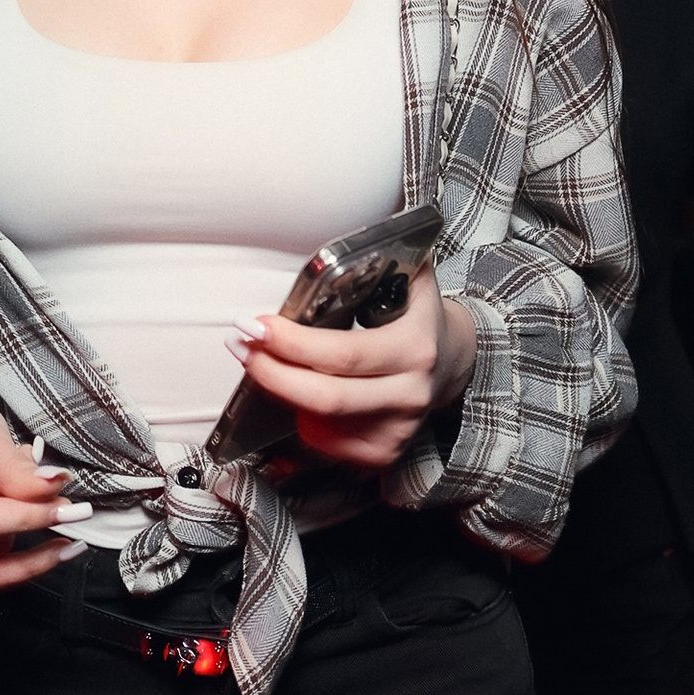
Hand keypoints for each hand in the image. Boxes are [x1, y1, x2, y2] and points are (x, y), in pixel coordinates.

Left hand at [224, 267, 477, 471]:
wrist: (452, 361)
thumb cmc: (416, 316)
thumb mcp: (411, 278)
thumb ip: (385, 258)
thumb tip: (352, 242)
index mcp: (414, 348)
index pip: (344, 354)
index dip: (293, 344)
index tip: (257, 325)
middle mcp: (409, 394)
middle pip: (326, 398)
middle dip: (271, 372)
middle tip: (241, 345)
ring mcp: (397, 429)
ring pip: (320, 425)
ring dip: (280, 394)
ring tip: (261, 363)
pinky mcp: (384, 452)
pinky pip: (326, 444)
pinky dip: (301, 419)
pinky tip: (296, 392)